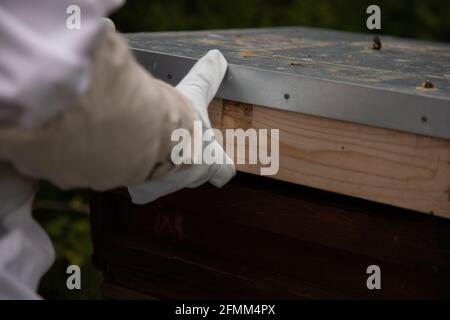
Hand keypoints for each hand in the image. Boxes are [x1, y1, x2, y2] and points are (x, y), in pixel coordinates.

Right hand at [128, 50, 235, 203]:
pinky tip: (128, 160)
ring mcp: (169, 187)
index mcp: (210, 159)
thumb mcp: (194, 93)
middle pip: (192, 176)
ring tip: (149, 149)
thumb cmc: (178, 120)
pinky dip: (135, 175)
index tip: (220, 166)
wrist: (147, 136)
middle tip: (176, 147)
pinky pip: (141, 188)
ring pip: (165, 182)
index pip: (224, 172)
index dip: (222, 168)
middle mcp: (191, 178)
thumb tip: (218, 56)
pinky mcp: (144, 190)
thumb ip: (206, 77)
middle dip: (185, 164)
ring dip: (159, 168)